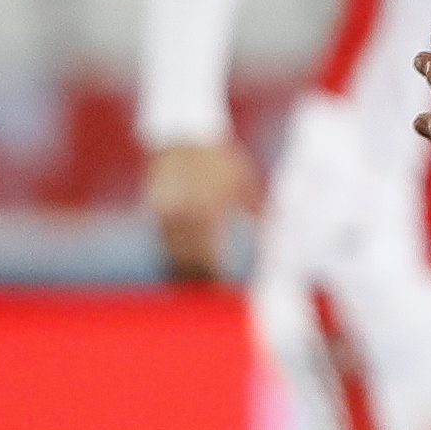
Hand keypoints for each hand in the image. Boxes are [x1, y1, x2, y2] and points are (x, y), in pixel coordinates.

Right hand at [147, 138, 259, 283]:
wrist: (183, 132)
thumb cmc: (220, 158)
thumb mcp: (244, 184)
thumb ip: (258, 215)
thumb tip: (276, 240)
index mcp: (208, 212)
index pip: (210, 259)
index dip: (216, 281)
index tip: (225, 294)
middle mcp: (183, 216)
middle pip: (188, 263)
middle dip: (199, 282)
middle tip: (211, 297)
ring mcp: (165, 213)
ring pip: (170, 255)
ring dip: (182, 273)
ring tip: (196, 288)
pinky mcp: (153, 208)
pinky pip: (161, 242)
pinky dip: (170, 256)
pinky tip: (180, 266)